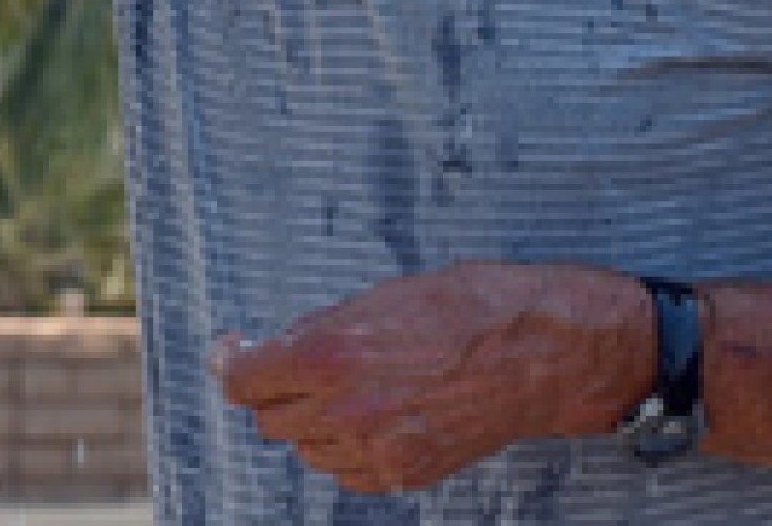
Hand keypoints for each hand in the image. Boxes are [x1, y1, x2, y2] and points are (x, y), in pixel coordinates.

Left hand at [216, 263, 651, 493]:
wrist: (538, 353)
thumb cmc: (465, 308)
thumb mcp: (378, 297)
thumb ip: (321, 329)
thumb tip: (280, 347)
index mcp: (328, 355)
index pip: (243, 379)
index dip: (234, 364)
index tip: (236, 351)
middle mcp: (344, 409)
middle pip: (270, 420)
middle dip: (276, 392)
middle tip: (299, 367)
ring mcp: (375, 449)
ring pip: (307, 450)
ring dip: (313, 423)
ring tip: (350, 389)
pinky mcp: (405, 474)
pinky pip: (348, 472)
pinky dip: (348, 450)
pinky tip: (375, 417)